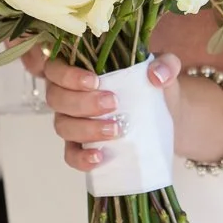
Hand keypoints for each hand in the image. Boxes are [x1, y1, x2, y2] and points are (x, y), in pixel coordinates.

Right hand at [21, 46, 180, 171]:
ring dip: (86, 129)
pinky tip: (100, 157)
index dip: (67, 75)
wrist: (167, 116)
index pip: (56, 68)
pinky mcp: (82, 146)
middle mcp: (69, 94)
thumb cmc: (154, 85)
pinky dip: (81, 158)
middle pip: (56, 98)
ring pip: (62, 126)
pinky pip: (70, 154)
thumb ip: (166, 64)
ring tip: (116, 130)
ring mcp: (73, 121)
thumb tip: (156, 76)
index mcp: (80, 68)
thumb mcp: (165, 68)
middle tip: (113, 104)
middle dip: (82, 102)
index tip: (94, 81)